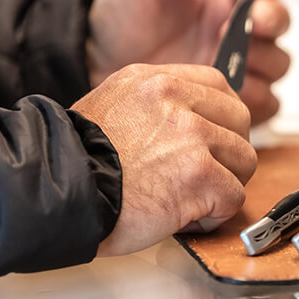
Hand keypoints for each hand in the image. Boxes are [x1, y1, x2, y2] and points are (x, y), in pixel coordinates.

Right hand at [72, 63, 256, 256]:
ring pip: (244, 160)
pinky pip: (234, 196)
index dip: (222, 119)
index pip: (219, 86)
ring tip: (185, 198)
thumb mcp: (114, 107)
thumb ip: (159, 105)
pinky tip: (182, 218)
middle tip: (198, 176)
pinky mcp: (200, 175)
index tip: (211, 141)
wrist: (53, 197)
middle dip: (226, 154)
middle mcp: (175, 100)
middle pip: (240, 122)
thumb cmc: (76, 164)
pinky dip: (214, 215)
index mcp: (154, 81)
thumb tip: (202, 117)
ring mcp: (191, 136)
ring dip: (222, 186)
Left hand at [88, 0, 289, 122]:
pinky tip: (227, 93)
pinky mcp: (234, 98)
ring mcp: (241, 64)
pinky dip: (255, 100)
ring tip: (227, 60)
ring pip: (278, 64)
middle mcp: (241, 25)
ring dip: (262, 62)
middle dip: (271, 21)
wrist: (99, 59)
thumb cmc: (125, 11)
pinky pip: (266, 103)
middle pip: (281, 22)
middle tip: (251, 24)